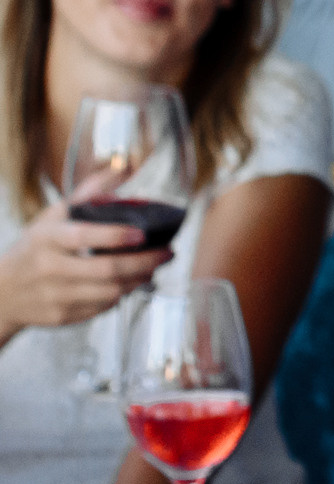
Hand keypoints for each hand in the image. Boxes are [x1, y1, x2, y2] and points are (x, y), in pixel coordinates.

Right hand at [0, 200, 171, 330]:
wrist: (2, 293)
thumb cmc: (35, 248)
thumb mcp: (53, 217)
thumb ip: (89, 193)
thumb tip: (124, 167)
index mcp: (47, 239)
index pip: (83, 237)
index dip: (115, 236)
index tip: (142, 233)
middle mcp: (50, 269)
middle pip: (106, 270)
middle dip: (145, 262)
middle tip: (167, 252)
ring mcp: (56, 296)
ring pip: (111, 292)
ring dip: (140, 279)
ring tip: (154, 266)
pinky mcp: (63, 316)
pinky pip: (103, 307)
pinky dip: (123, 294)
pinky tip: (132, 282)